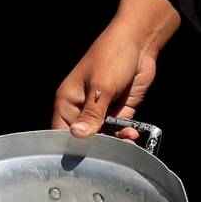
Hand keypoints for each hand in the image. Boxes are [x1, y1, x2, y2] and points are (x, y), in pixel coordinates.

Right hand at [51, 0, 179, 140]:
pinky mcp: (119, 110)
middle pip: (83, 138)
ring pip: (103, 136)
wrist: (139, 42)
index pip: (61, 132)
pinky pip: (118, 130)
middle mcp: (82, 108)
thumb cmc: (112, 56)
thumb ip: (91, 114)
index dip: (70, 146)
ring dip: (115, 142)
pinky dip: (125, 134)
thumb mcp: (101, 86)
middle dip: (97, 147)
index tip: (84, 159)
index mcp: (68, 100)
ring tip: (127, 141)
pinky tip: (132, 134)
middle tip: (110, 152)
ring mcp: (101, 110)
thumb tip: (77, 136)